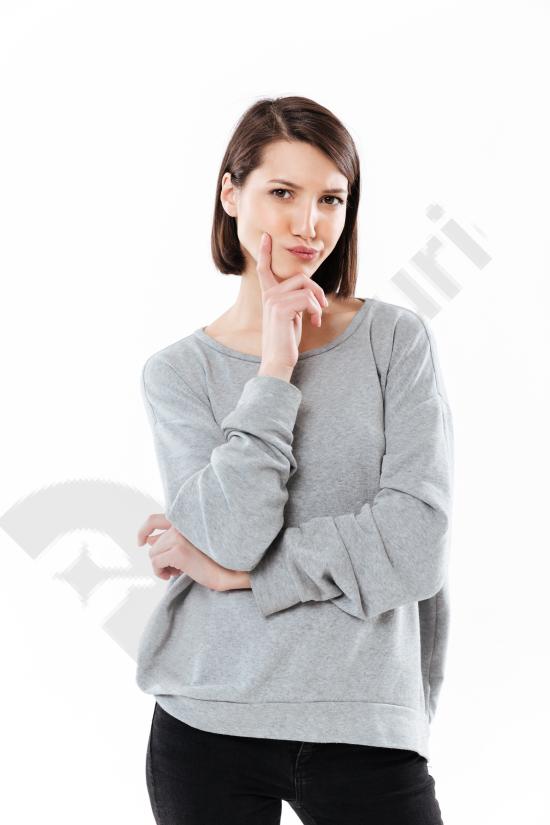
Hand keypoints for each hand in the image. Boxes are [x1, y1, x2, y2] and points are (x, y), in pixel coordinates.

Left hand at [137, 514, 250, 591]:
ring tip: (176, 571)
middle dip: (159, 558)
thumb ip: (169, 539)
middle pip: (153, 544)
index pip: (153, 519)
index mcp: (184, 520)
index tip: (141, 542)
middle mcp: (180, 525)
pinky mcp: (177, 551)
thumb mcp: (189, 545)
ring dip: (161, 566)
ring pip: (153, 554)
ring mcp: (178, 537)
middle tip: (173, 568)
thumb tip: (147, 541)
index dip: (143, 530)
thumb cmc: (211, 559)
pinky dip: (160, 572)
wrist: (228, 571)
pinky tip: (173, 575)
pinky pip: (155, 563)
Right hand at [256, 232, 328, 369]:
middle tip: (322, 306)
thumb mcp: (291, 316)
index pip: (264, 270)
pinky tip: (314, 323)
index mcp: (269, 296)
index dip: (265, 253)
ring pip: (305, 288)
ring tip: (317, 316)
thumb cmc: (286, 340)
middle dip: (317, 290)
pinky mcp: (280, 309)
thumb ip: (295, 300)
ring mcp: (273, 301)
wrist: (278, 359)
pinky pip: (307, 300)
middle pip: (300, 277)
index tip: (267, 237)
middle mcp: (268, 295)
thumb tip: (311, 292)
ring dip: (318, 302)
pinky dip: (316, 311)